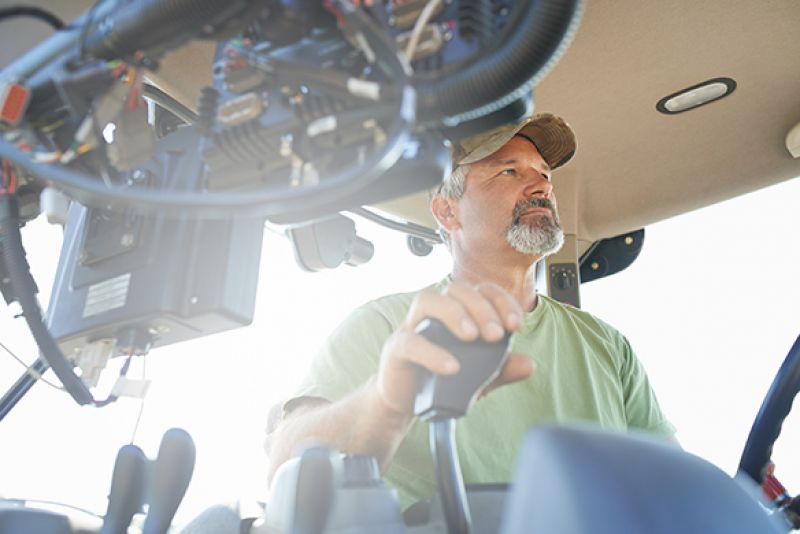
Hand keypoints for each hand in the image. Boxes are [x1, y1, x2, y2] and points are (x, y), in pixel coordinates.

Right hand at [375, 280, 533, 415]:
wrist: (406, 403)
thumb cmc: (442, 380)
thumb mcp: (478, 378)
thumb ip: (501, 369)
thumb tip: (529, 364)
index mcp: (458, 312)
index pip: (481, 290)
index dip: (500, 300)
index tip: (515, 325)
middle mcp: (434, 312)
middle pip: (456, 288)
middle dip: (481, 307)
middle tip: (495, 335)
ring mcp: (412, 326)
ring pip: (427, 299)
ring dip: (454, 313)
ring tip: (472, 337)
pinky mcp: (396, 348)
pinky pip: (411, 341)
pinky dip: (432, 352)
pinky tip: (451, 368)